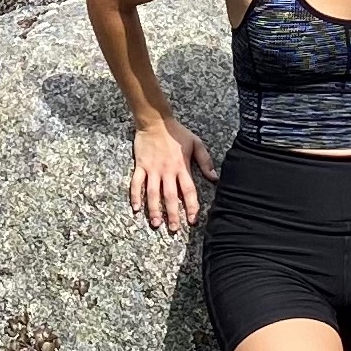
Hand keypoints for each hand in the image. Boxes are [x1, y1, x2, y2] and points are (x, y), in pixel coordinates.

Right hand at [132, 118, 214, 233]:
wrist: (155, 121)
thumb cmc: (177, 132)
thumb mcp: (196, 143)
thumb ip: (205, 161)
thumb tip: (214, 178)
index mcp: (181, 167)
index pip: (188, 191)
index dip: (191, 206)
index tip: (192, 220)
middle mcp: (167, 171)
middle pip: (170, 196)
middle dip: (172, 214)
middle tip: (173, 229)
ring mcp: (152, 169)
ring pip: (152, 193)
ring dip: (154, 209)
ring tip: (156, 223)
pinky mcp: (140, 166)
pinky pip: (136, 183)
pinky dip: (135, 196)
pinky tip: (136, 208)